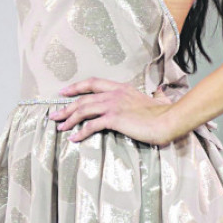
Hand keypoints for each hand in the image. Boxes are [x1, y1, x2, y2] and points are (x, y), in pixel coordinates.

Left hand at [48, 77, 175, 145]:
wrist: (168, 120)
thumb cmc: (163, 113)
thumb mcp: (156, 99)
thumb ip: (155, 95)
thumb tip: (160, 91)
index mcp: (121, 88)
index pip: (92, 83)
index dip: (76, 87)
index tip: (64, 92)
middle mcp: (114, 93)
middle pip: (83, 98)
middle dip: (66, 107)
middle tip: (54, 114)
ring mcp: (113, 105)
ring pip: (83, 110)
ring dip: (69, 119)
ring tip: (60, 127)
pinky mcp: (114, 119)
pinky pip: (91, 125)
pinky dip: (80, 132)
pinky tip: (74, 138)